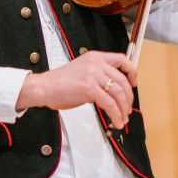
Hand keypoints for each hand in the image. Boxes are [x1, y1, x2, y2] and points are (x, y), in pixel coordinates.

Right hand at [16, 51, 136, 129]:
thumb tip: (114, 91)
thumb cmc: (59, 83)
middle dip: (128, 98)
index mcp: (95, 57)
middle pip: (123, 81)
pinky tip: (116, 121)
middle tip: (127, 109)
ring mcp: (93, 75)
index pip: (122, 59)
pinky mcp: (89, 88)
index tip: (134, 83)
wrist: (44, 87)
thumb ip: (99, 76)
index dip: (132, 72)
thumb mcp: (83, 72)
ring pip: (118, 93)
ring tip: (122, 118)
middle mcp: (96, 63)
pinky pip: (109, 103)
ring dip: (123, 109)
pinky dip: (116, 114)